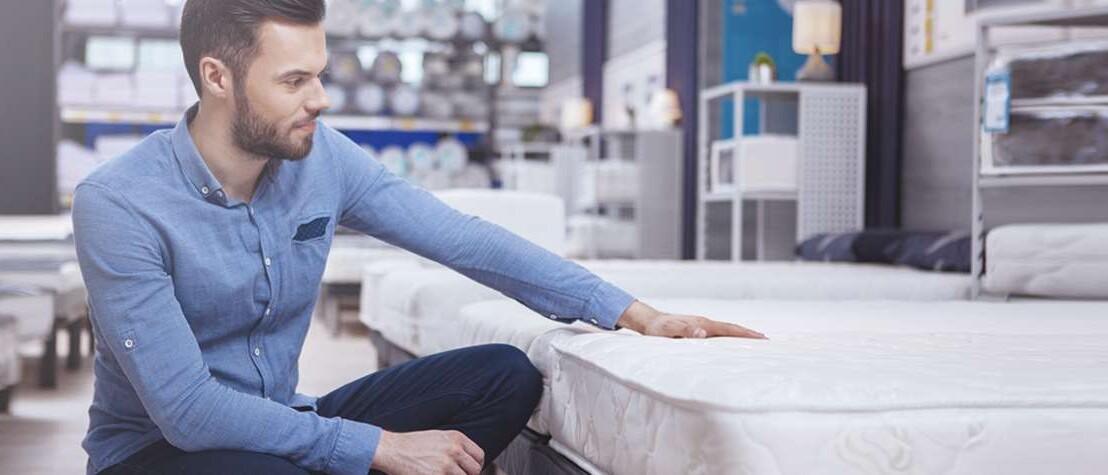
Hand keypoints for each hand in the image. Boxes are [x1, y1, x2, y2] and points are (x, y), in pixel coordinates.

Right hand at [372, 429, 484, 474]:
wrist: (393, 450)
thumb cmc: (412, 444)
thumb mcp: (438, 437)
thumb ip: (455, 446)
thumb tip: (466, 459)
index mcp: (456, 438)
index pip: (479, 455)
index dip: (476, 465)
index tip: (470, 469)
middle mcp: (454, 449)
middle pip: (475, 469)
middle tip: (458, 474)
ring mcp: (447, 464)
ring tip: (444, 474)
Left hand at [616, 301, 766, 339]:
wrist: (648, 321)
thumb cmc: (657, 329)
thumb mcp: (668, 331)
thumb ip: (684, 331)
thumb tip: (702, 333)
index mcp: (702, 324)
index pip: (728, 329)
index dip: (745, 334)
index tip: (761, 338)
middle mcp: (705, 323)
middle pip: (732, 329)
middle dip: (749, 334)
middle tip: (767, 341)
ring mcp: (702, 325)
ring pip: (726, 331)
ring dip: (740, 336)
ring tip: (756, 342)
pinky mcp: (698, 329)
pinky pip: (718, 334)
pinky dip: (730, 337)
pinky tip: (733, 344)